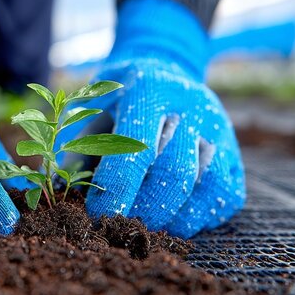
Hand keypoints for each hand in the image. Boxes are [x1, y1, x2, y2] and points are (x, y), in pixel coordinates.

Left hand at [59, 0, 245, 237]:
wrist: (166, 64)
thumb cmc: (119, 96)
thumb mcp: (93, 108)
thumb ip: (79, 149)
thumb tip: (60, 195)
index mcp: (150, 90)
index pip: (136, 147)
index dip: (116, 188)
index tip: (97, 216)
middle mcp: (191, 106)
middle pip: (175, 171)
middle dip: (146, 210)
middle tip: (122, 228)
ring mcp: (218, 128)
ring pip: (207, 185)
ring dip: (176, 219)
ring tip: (148, 229)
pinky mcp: (235, 150)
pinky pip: (228, 194)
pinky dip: (202, 217)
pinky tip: (176, 220)